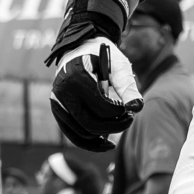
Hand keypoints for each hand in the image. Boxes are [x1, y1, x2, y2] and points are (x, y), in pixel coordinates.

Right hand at [50, 34, 142, 150]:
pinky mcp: (58, 112)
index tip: (130, 107)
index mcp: (76, 77)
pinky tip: (107, 143)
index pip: (101, 107)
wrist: (80, 49)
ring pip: (81, 134)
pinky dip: (90, 143)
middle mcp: (61, 92)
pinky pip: (73, 135)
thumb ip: (128, 85)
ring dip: (104, 135)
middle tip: (129, 119)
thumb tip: (137, 107)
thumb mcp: (118, 65)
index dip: (120, 111)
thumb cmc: (102, 56)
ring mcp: (56, 103)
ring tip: (121, 124)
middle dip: (114, 126)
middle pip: (90, 124)